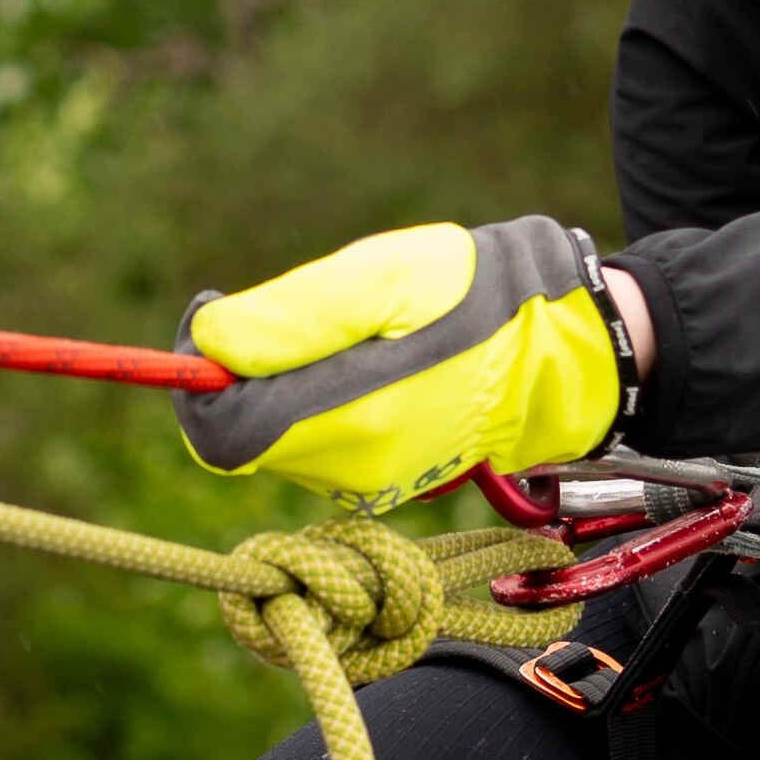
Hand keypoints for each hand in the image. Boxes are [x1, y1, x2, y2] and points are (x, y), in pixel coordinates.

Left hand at [177, 216, 632, 505]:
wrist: (565, 346)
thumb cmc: (476, 297)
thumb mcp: (384, 279)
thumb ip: (292, 315)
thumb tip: (209, 343)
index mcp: (344, 418)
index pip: (219, 430)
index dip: (194, 375)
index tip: (213, 309)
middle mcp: (350, 467)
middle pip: (240, 437)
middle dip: (237, 374)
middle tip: (268, 309)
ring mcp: (370, 480)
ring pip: (276, 439)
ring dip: (276, 383)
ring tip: (335, 326)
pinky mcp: (388, 477)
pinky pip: (316, 442)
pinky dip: (310, 399)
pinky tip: (357, 357)